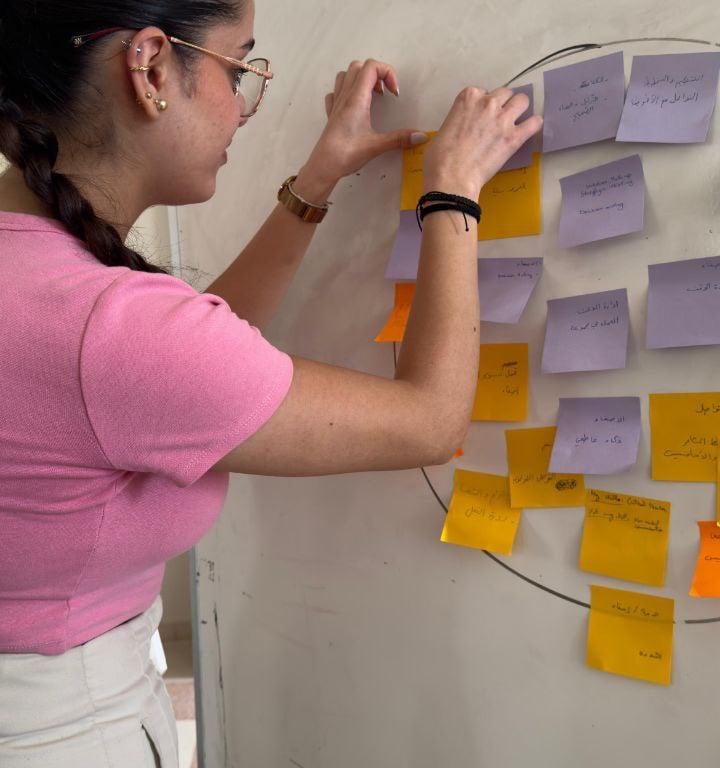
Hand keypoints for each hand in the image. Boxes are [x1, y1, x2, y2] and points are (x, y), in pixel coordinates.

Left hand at [295, 59, 424, 200]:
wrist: (323, 167)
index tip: (394, 93)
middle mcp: (345, 97)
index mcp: (356, 99)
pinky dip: (346, 91)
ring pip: (345, 75)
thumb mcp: (376, 146)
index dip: (387, 73)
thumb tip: (420, 136)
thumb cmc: (345, 154)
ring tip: (372, 95)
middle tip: (385, 93)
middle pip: (358, 66)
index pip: (371, 67)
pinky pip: (335, 92)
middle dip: (376, 73)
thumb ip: (399, 139)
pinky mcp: (331, 114)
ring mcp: (336, 104)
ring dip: (360, 78)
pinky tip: (354, 105)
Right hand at [423, 87, 542, 200]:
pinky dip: (533, 125)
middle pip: (505, 93)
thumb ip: (457, 121)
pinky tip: (529, 130)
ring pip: (522, 101)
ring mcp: (503, 119)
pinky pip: (534, 123)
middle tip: (497, 120)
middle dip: (502, 104)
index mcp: (468, 98)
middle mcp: (488, 103)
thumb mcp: (443, 130)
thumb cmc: (439, 159)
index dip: (482, 105)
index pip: (483, 91)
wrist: (451, 178)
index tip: (479, 117)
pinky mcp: (514, 138)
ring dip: (519, 109)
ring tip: (514, 122)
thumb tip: (461, 130)